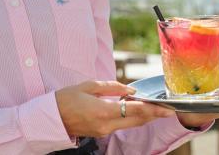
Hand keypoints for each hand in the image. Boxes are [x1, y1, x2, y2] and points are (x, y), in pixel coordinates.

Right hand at [55, 81, 174, 136]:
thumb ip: (113, 87)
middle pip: (137, 121)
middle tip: (170, 109)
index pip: (135, 110)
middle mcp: (106, 125)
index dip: (153, 109)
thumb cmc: (66, 99)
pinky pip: (122, 125)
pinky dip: (132, 118)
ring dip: (145, 117)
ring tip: (159, 109)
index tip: (167, 108)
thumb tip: (131, 90)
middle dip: (154, 115)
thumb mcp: (89, 86)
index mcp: (103, 111)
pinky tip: (138, 109)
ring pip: (131, 124)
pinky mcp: (101, 133)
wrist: (49, 118)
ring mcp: (103, 131)